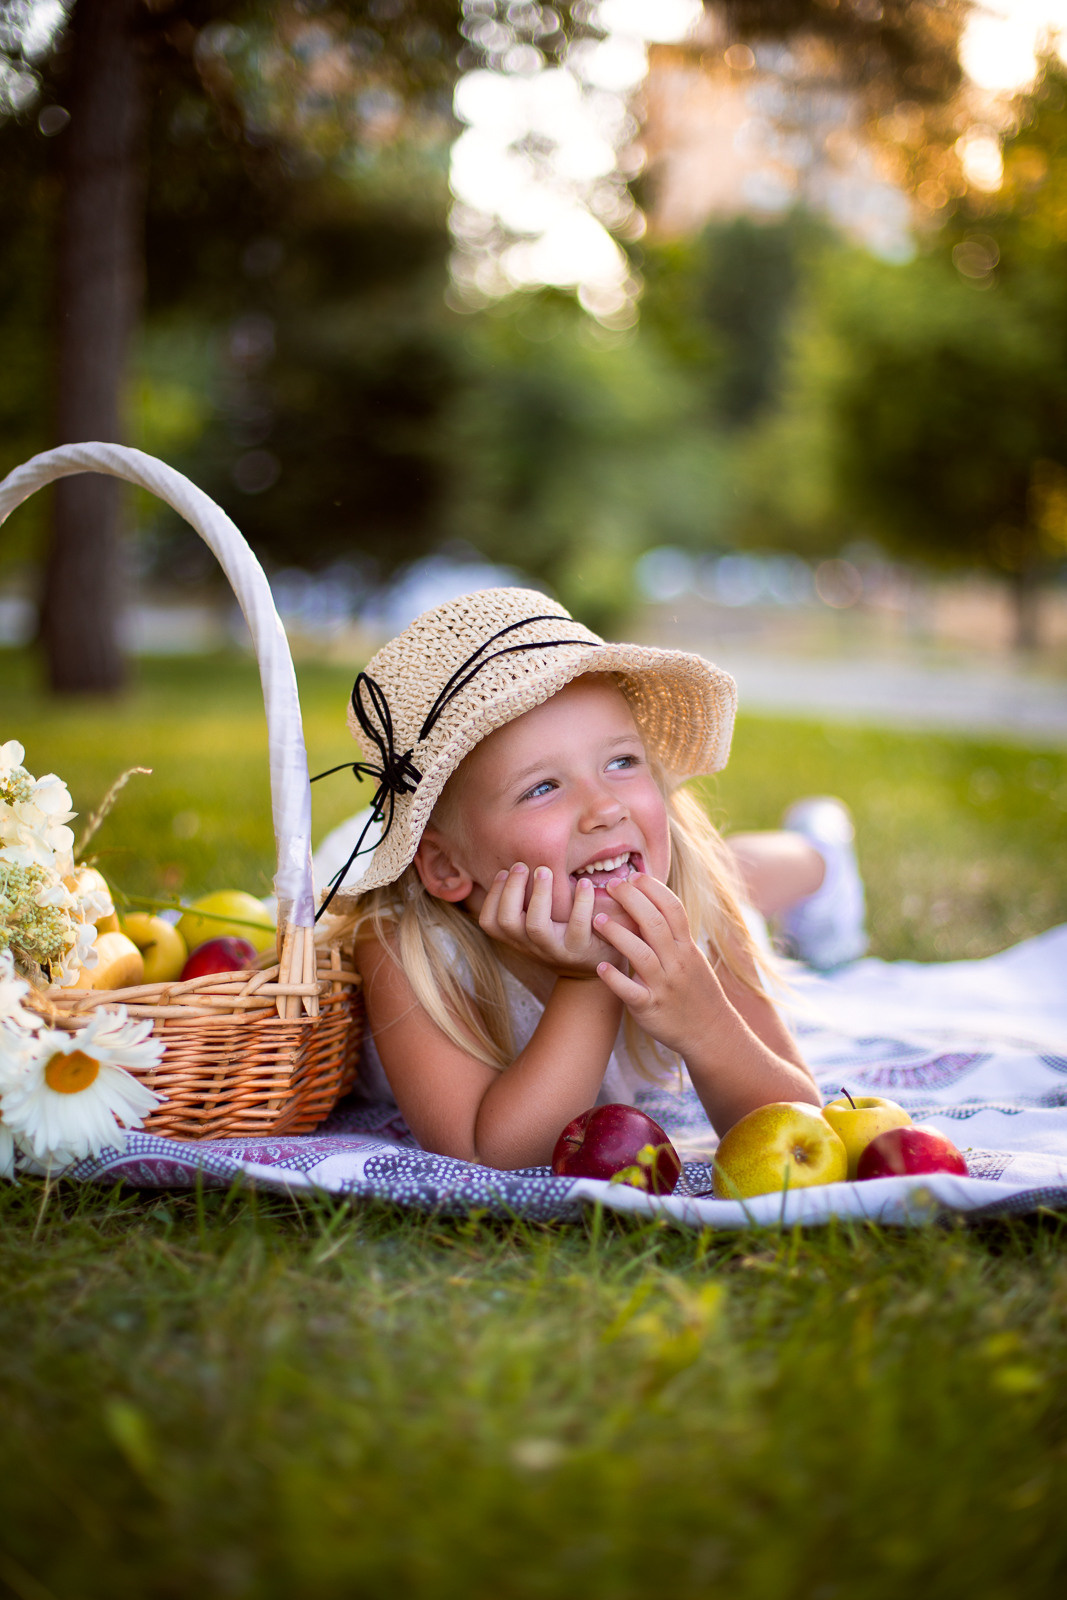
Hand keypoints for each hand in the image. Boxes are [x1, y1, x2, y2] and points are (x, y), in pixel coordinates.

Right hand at [477, 862, 620, 976]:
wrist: (595, 965)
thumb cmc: (563, 933)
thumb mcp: (538, 921)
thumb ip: (524, 900)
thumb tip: (513, 861)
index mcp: (517, 938)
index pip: (490, 922)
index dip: (493, 895)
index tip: (504, 870)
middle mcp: (531, 945)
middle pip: (507, 922)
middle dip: (511, 890)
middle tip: (522, 865)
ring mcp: (555, 949)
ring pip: (536, 926)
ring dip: (539, 894)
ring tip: (545, 869)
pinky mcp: (580, 949)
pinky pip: (577, 925)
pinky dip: (581, 902)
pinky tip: (584, 883)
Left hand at [592, 873, 723, 1053]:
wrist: (710, 1032)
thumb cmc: (695, 990)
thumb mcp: (690, 957)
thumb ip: (672, 934)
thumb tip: (649, 903)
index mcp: (686, 947)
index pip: (673, 909)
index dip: (654, 889)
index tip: (634, 875)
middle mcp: (677, 963)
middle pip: (655, 924)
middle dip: (632, 901)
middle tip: (611, 886)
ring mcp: (664, 986)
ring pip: (641, 955)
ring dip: (618, 934)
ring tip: (597, 920)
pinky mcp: (650, 1008)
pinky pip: (631, 992)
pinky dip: (615, 979)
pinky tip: (600, 967)